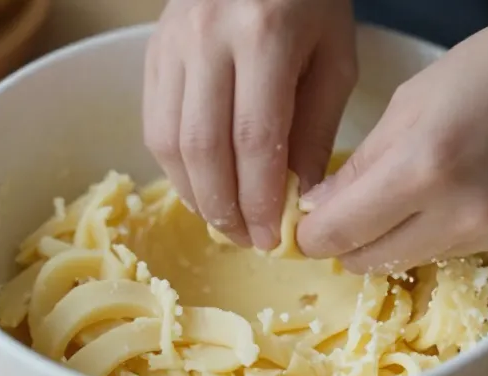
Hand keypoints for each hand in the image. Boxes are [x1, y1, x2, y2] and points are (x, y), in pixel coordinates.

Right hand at [144, 0, 356, 249]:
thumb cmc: (310, 0)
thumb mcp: (334, 59)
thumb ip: (316, 131)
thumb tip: (298, 202)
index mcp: (263, 35)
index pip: (253, 141)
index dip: (259, 201)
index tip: (272, 238)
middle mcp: (207, 36)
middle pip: (204, 149)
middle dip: (226, 209)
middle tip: (248, 239)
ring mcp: (172, 42)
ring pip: (169, 144)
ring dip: (197, 197)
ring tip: (226, 222)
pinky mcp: (152, 52)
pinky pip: (154, 127)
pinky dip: (176, 171)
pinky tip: (203, 189)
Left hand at [296, 3, 487, 273]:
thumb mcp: (409, 103)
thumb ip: (358, 168)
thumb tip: (319, 214)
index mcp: (423, 166)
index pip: (339, 235)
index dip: (313, 237)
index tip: (308, 229)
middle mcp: (461, 211)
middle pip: (370, 262)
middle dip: (350, 244)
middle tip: (351, 216)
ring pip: (413, 263)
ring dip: (398, 239)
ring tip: (414, 196)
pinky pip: (459, 254)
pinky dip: (445, 233)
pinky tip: (465, 193)